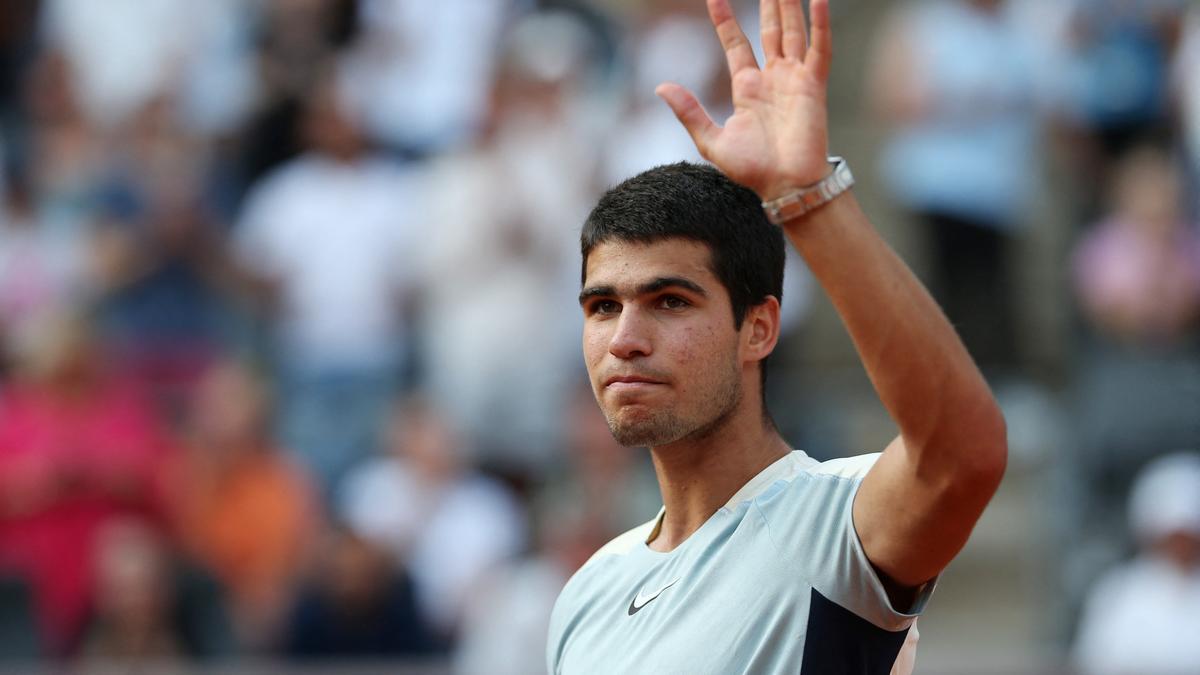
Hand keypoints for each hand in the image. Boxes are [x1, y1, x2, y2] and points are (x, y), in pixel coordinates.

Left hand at [656, 0, 832, 200]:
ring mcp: (794, 79)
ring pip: (792, 31)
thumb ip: (689, 112)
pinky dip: (820, 25)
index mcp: (747, 87)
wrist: (784, 186)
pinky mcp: (814, 86)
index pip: (736, 43)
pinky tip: (818, 1)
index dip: (725, 20)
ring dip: (791, 5)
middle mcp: (772, 78)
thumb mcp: (711, 141)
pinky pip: (819, 49)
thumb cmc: (752, 170)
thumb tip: (660, 87)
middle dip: (768, 2)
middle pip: (769, 29)